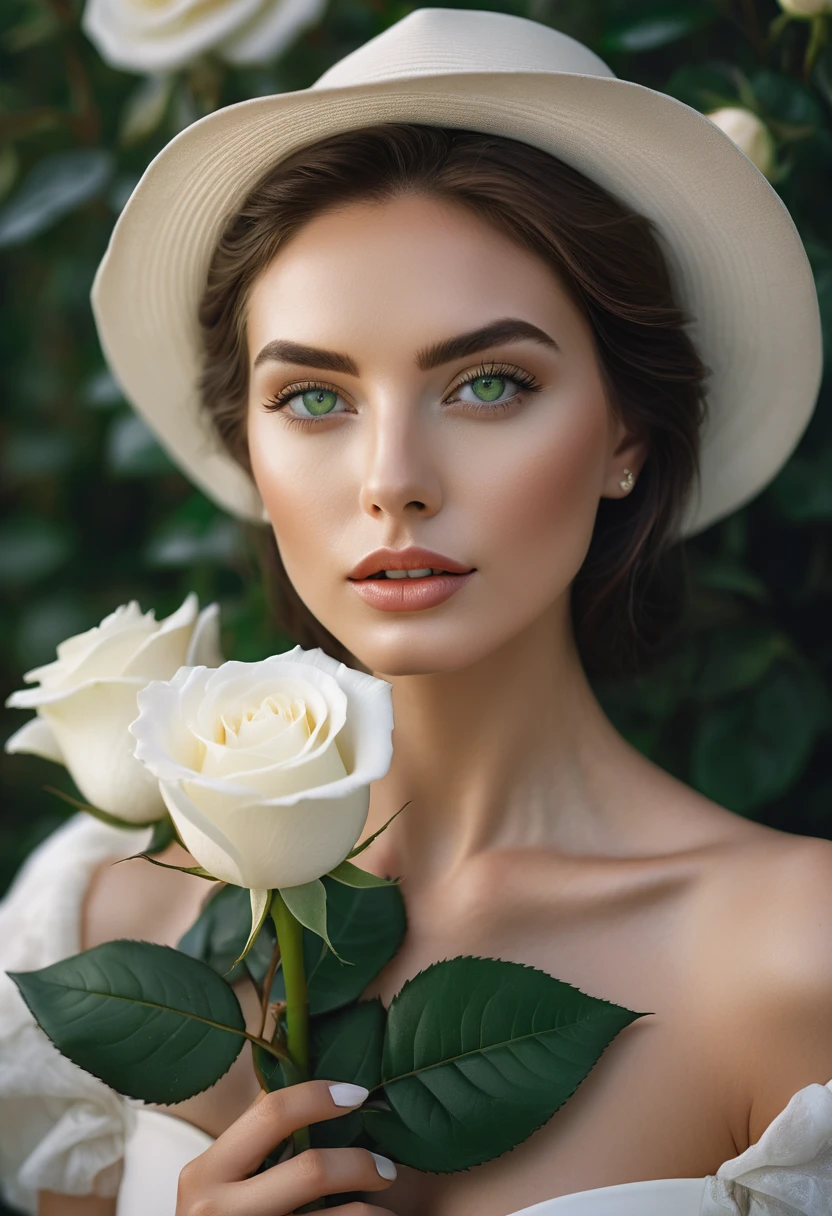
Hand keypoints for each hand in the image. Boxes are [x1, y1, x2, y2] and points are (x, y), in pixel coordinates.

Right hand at [176, 1080, 396, 1213]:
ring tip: (384, 1209)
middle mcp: (216, 1210)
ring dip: (370, 1212)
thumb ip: (256, 1138)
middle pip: (311, 1170)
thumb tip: (316, 1082)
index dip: (320, 1096)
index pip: (273, 1114)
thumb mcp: (220, 1177)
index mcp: (205, 1171)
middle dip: (359, 1163)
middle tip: (388, 1168)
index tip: (359, 1094)